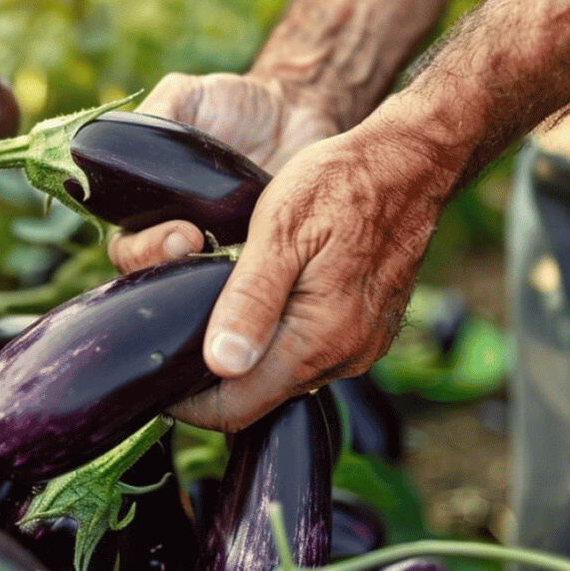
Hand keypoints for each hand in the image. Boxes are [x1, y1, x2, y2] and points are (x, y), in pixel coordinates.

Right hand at [107, 71, 338, 271]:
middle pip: (155, 278)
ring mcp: (217, 253)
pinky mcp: (257, 262)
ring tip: (230, 267)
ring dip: (206, 285)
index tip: (181, 234)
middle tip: (198, 245)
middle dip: (168, 269)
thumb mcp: (189, 95)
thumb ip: (157, 114)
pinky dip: (249, 290)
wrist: (296, 113)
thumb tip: (124, 139)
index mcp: (147, 206)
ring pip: (197, 290)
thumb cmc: (234, 103)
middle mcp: (175, 235)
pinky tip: (265, 279)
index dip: (143, 250)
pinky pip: (246, 289)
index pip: (126, 246)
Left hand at [119, 112, 454, 431]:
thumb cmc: (340, 184)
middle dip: (214, 379)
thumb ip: (249, 301)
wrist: (411, 163)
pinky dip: (280, 342)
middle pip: (260, 399)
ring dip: (248, 358)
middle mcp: (347, 356)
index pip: (237, 408)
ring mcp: (364, 347)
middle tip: (177, 336)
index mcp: (320, 338)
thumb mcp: (280, 229)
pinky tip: (262, 304)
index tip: (158, 376)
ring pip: (286, 378)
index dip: (190, 403)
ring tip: (215, 314)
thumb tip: (221, 364)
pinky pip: (314, 357)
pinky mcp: (371, 332)